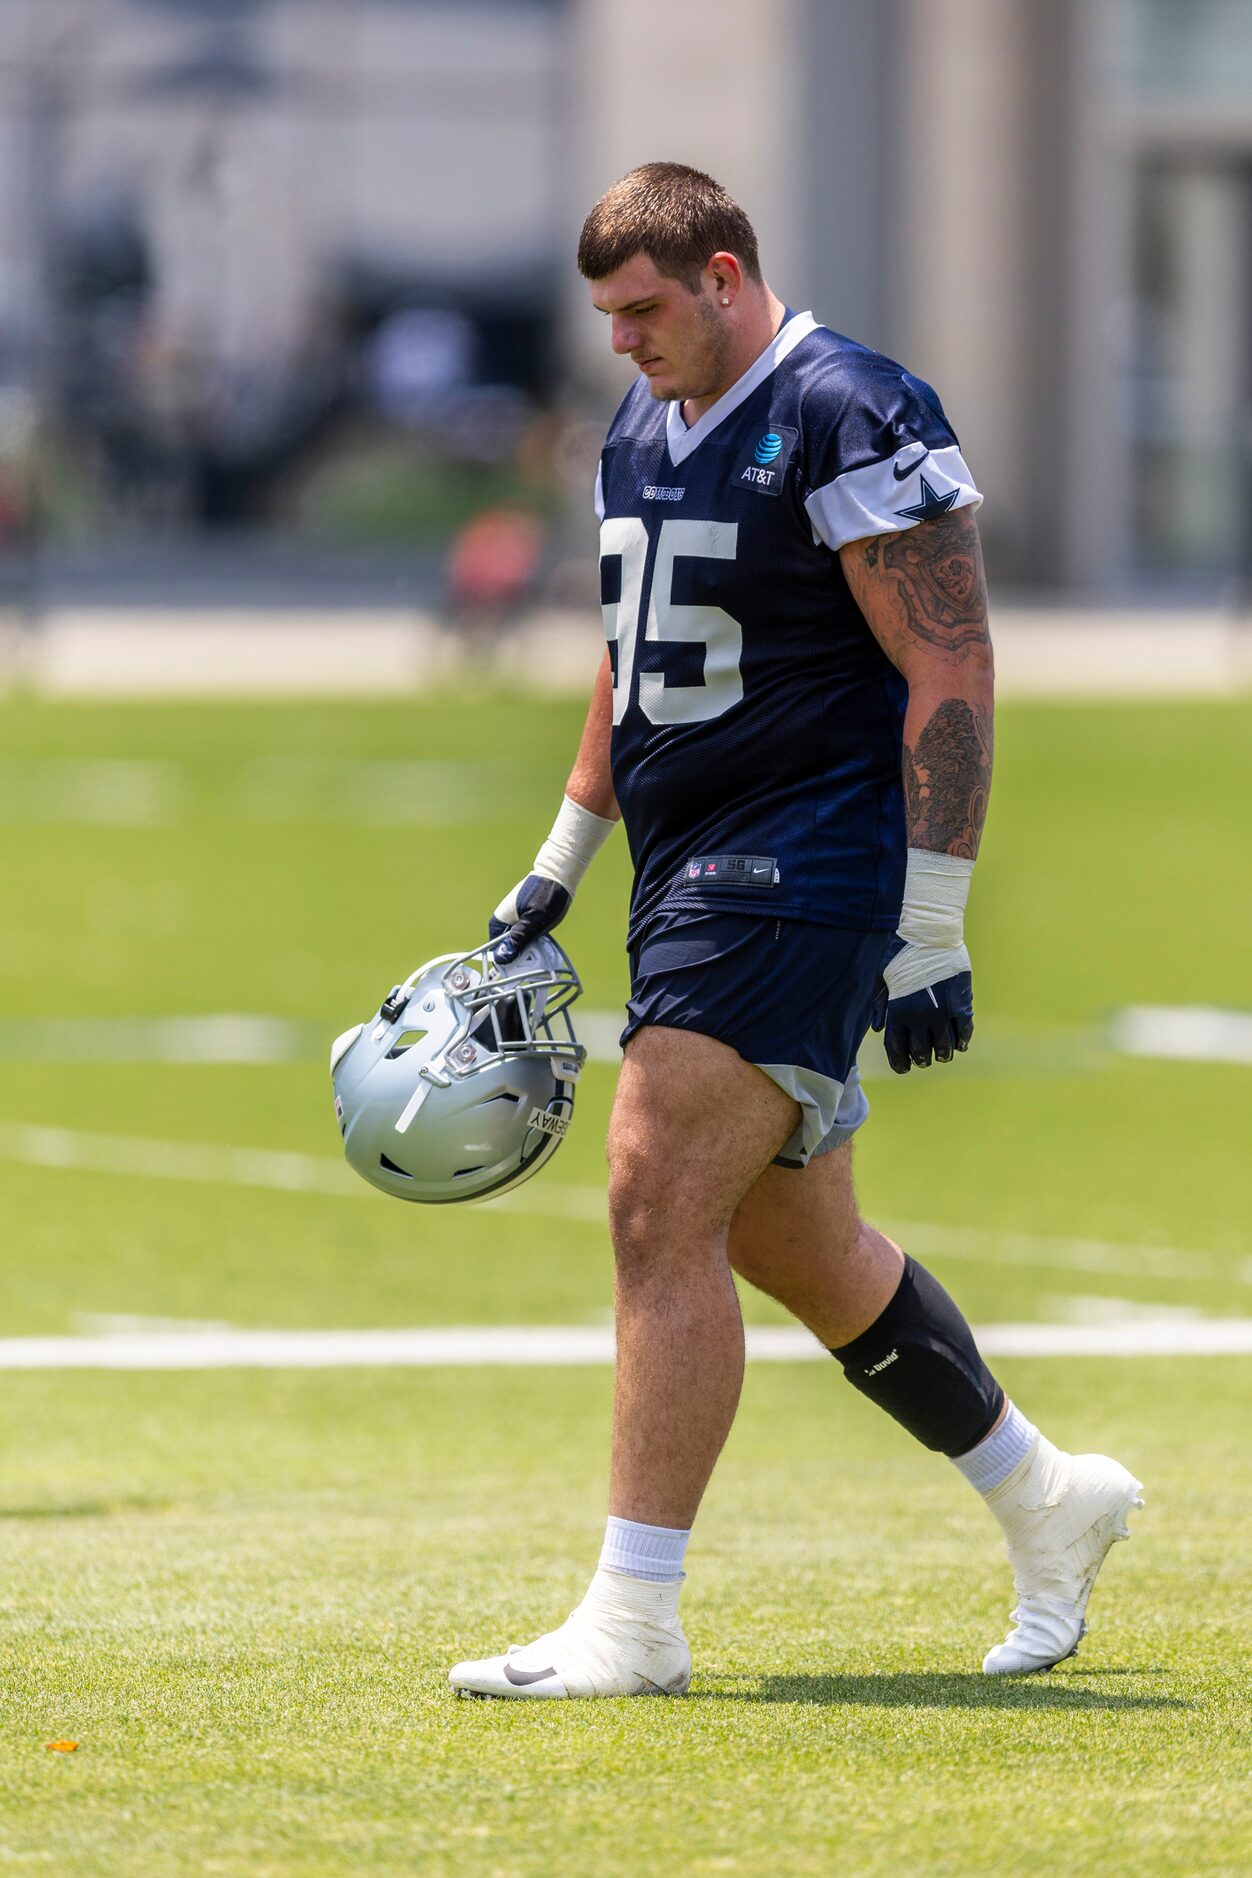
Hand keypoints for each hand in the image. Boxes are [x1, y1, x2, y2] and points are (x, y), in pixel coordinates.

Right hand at [488, 874, 570, 964]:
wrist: (559, 875)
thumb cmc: (546, 896)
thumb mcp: (533, 921)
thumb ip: (518, 938)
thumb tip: (502, 957)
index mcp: (500, 919)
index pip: (495, 948)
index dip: (505, 959)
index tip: (517, 967)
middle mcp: (504, 918)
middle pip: (507, 945)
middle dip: (518, 954)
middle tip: (532, 959)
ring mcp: (515, 916)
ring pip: (518, 940)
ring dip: (528, 947)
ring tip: (540, 950)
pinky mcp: (525, 915)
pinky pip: (525, 933)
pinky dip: (533, 938)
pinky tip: (543, 940)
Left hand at [872, 938, 973, 1073]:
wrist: (927, 934)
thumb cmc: (899, 953)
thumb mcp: (880, 978)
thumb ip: (879, 1006)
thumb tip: (878, 1029)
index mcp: (897, 1012)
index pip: (897, 1049)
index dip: (899, 1063)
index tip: (903, 1068)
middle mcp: (918, 1017)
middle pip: (920, 1052)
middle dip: (921, 1060)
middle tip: (923, 1060)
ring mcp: (941, 1013)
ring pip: (944, 1047)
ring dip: (942, 1054)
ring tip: (942, 1054)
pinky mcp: (960, 1005)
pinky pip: (963, 1032)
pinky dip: (962, 1042)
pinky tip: (960, 1044)